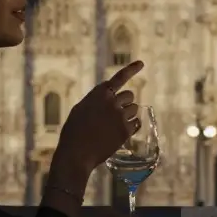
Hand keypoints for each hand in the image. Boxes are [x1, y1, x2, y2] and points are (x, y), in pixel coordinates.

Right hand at [54, 60, 145, 176]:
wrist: (76, 153)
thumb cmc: (74, 132)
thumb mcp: (80, 109)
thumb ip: (96, 101)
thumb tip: (108, 99)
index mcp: (99, 94)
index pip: (119, 78)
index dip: (131, 69)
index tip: (141, 63)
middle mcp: (112, 102)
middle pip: (130, 95)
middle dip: (125, 102)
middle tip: (116, 113)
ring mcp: (120, 116)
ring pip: (134, 109)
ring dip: (128, 115)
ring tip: (114, 125)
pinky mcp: (125, 131)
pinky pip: (136, 123)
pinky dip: (131, 127)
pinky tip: (120, 132)